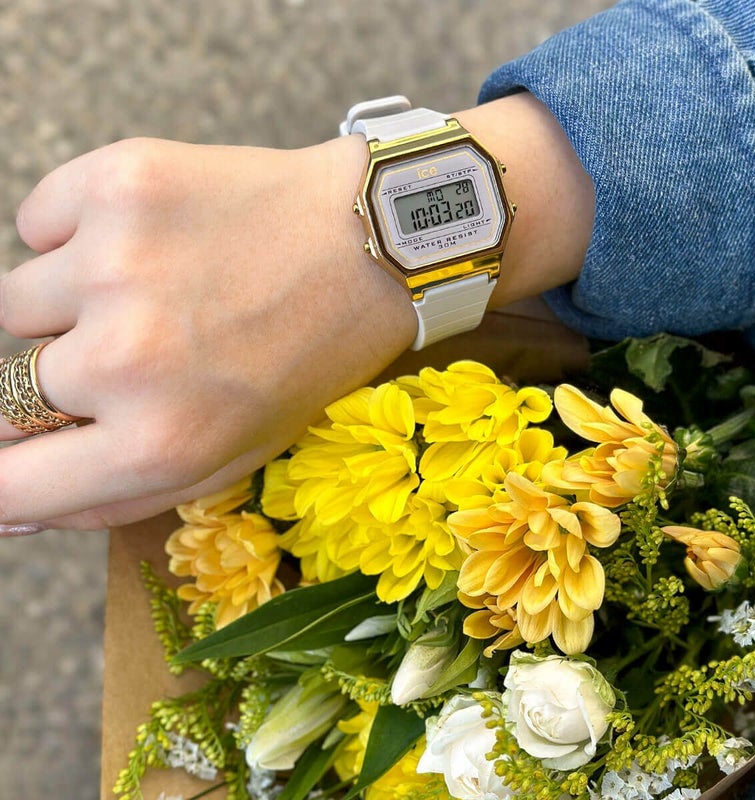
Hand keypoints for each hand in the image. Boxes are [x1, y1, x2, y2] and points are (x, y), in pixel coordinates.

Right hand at [0, 135, 416, 528]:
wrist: (368, 243)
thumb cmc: (306, 360)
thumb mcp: (236, 456)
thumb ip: (118, 494)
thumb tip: (11, 507)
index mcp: (159, 444)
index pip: (7, 484)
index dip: (8, 472)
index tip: (23, 452)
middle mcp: (124, 361)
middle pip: (6, 391)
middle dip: (64, 381)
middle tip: (143, 349)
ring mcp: (113, 264)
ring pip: (15, 304)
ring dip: (71, 306)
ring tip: (156, 290)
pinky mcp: (116, 183)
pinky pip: (36, 222)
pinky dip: (76, 235)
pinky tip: (151, 239)